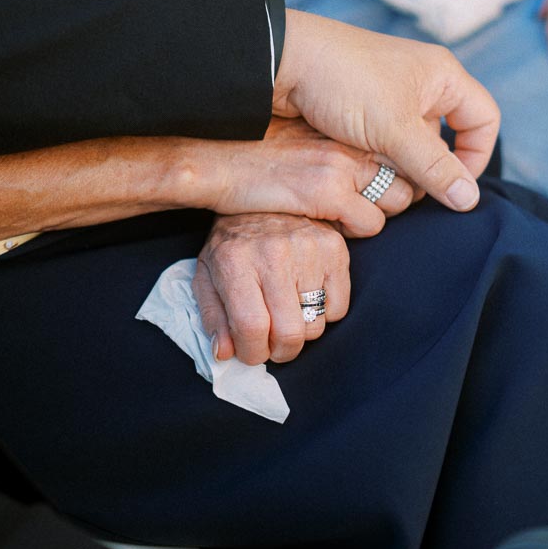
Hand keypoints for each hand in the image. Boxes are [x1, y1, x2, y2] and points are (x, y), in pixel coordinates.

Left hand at [194, 213, 350, 364]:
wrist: (261, 194)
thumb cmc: (232, 242)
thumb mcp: (208, 274)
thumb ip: (213, 317)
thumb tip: (225, 354)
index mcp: (235, 261)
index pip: (252, 327)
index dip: (253, 352)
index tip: (253, 353)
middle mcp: (273, 253)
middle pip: (289, 333)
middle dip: (281, 352)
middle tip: (274, 346)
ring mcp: (309, 249)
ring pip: (316, 325)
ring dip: (302, 332)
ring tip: (289, 315)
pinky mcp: (335, 248)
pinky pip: (339, 308)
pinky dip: (325, 313)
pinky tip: (308, 297)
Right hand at [209, 117, 414, 235]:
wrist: (218, 159)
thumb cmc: (263, 152)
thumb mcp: (312, 137)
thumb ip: (348, 145)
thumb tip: (380, 165)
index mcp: (352, 119)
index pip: (407, 144)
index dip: (401, 170)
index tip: (381, 182)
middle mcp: (355, 134)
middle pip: (410, 172)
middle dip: (398, 193)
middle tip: (369, 201)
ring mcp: (344, 162)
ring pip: (398, 199)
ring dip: (379, 211)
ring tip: (348, 211)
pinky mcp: (328, 190)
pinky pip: (372, 223)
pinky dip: (357, 229)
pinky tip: (330, 221)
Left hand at [274, 12, 499, 214]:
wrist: (280, 62)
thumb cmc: (343, 82)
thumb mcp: (394, 129)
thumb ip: (434, 167)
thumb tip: (469, 201)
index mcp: (442, 76)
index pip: (484, 120)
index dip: (476, 156)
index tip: (453, 186)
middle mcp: (422, 85)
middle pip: (445, 141)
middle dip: (427, 170)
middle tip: (401, 183)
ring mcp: (391, 100)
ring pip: (411, 150)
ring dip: (398, 169)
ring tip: (373, 171)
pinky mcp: (364, 114)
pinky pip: (385, 147)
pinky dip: (377, 162)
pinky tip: (358, 167)